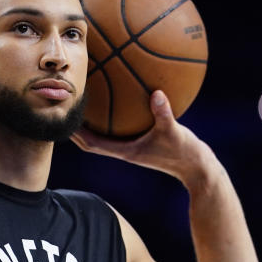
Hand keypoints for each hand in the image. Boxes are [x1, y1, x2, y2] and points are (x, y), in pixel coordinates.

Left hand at [70, 90, 213, 184]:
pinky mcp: (142, 142)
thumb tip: (157, 93)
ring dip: (91, 124)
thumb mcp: (174, 131)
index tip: (63, 118)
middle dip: (76, 128)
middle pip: (91, 140)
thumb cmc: (185, 153)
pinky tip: (118, 99)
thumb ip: (164, 113)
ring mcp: (133, 147)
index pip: (91, 144)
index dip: (75, 134)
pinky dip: (114, 118)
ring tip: (82, 104)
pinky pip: (121, 129)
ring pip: (104, 136)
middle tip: (65, 109)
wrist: (197, 168)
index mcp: (125, 151)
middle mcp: (125, 150)